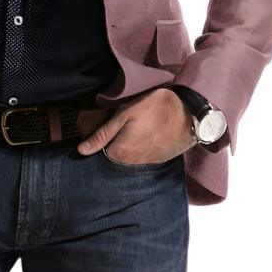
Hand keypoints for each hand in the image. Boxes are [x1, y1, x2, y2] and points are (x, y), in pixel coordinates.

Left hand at [76, 87, 196, 163]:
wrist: (190, 112)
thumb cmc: (155, 108)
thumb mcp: (124, 114)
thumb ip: (102, 134)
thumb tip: (81, 150)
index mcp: (120, 153)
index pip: (97, 153)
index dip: (96, 140)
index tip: (99, 127)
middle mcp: (132, 164)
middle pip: (112, 156)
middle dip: (111, 144)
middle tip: (119, 125)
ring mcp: (146, 163)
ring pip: (127, 157)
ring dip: (126, 145)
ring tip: (134, 128)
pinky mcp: (158, 160)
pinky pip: (141, 157)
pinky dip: (139, 147)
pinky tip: (144, 133)